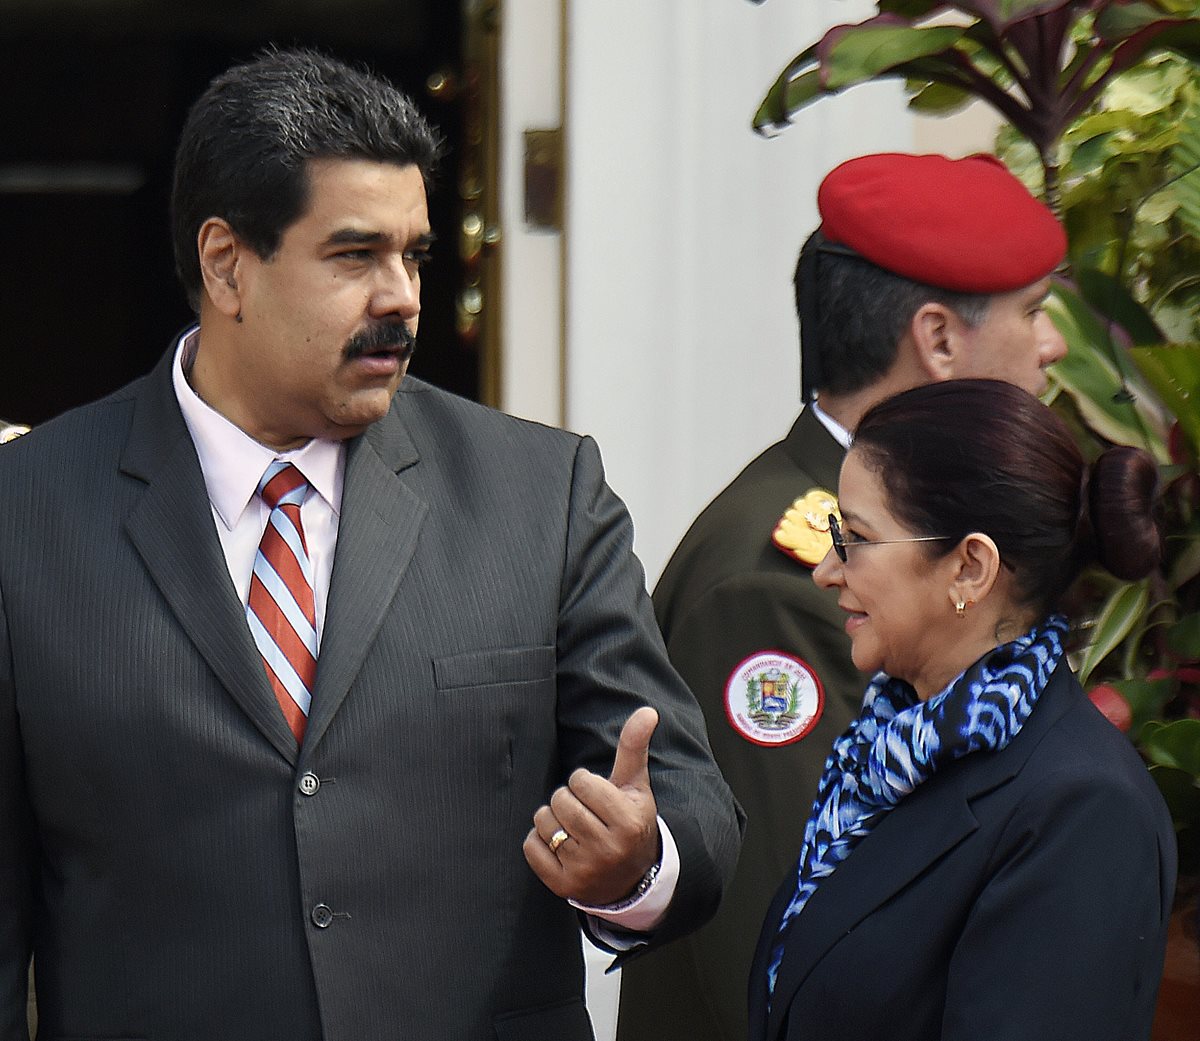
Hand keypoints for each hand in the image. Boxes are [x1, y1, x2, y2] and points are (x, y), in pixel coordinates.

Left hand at [523, 706, 660, 905]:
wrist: (632, 879)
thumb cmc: (630, 821)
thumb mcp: (635, 786)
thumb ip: (634, 747)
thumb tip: (648, 710)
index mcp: (628, 822)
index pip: (581, 781)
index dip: (584, 783)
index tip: (596, 795)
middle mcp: (608, 849)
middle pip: (561, 801)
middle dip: (568, 799)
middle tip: (583, 811)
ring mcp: (585, 870)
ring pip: (543, 822)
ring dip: (551, 818)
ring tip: (571, 827)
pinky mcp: (563, 886)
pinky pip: (531, 847)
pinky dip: (538, 841)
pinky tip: (559, 844)